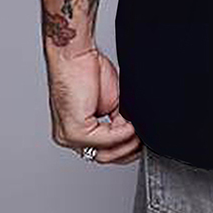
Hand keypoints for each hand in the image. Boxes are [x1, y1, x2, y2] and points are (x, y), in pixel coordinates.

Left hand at [44, 45, 141, 163]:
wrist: (76, 54)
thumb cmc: (88, 70)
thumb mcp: (111, 102)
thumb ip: (119, 121)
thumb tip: (135, 135)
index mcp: (77, 132)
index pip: (103, 153)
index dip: (125, 149)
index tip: (141, 140)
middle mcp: (69, 138)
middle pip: (105, 158)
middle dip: (129, 150)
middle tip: (144, 138)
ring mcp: (69, 137)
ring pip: (105, 153)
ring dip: (128, 142)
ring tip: (138, 129)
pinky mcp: (75, 130)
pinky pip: (105, 140)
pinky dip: (123, 133)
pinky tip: (131, 124)